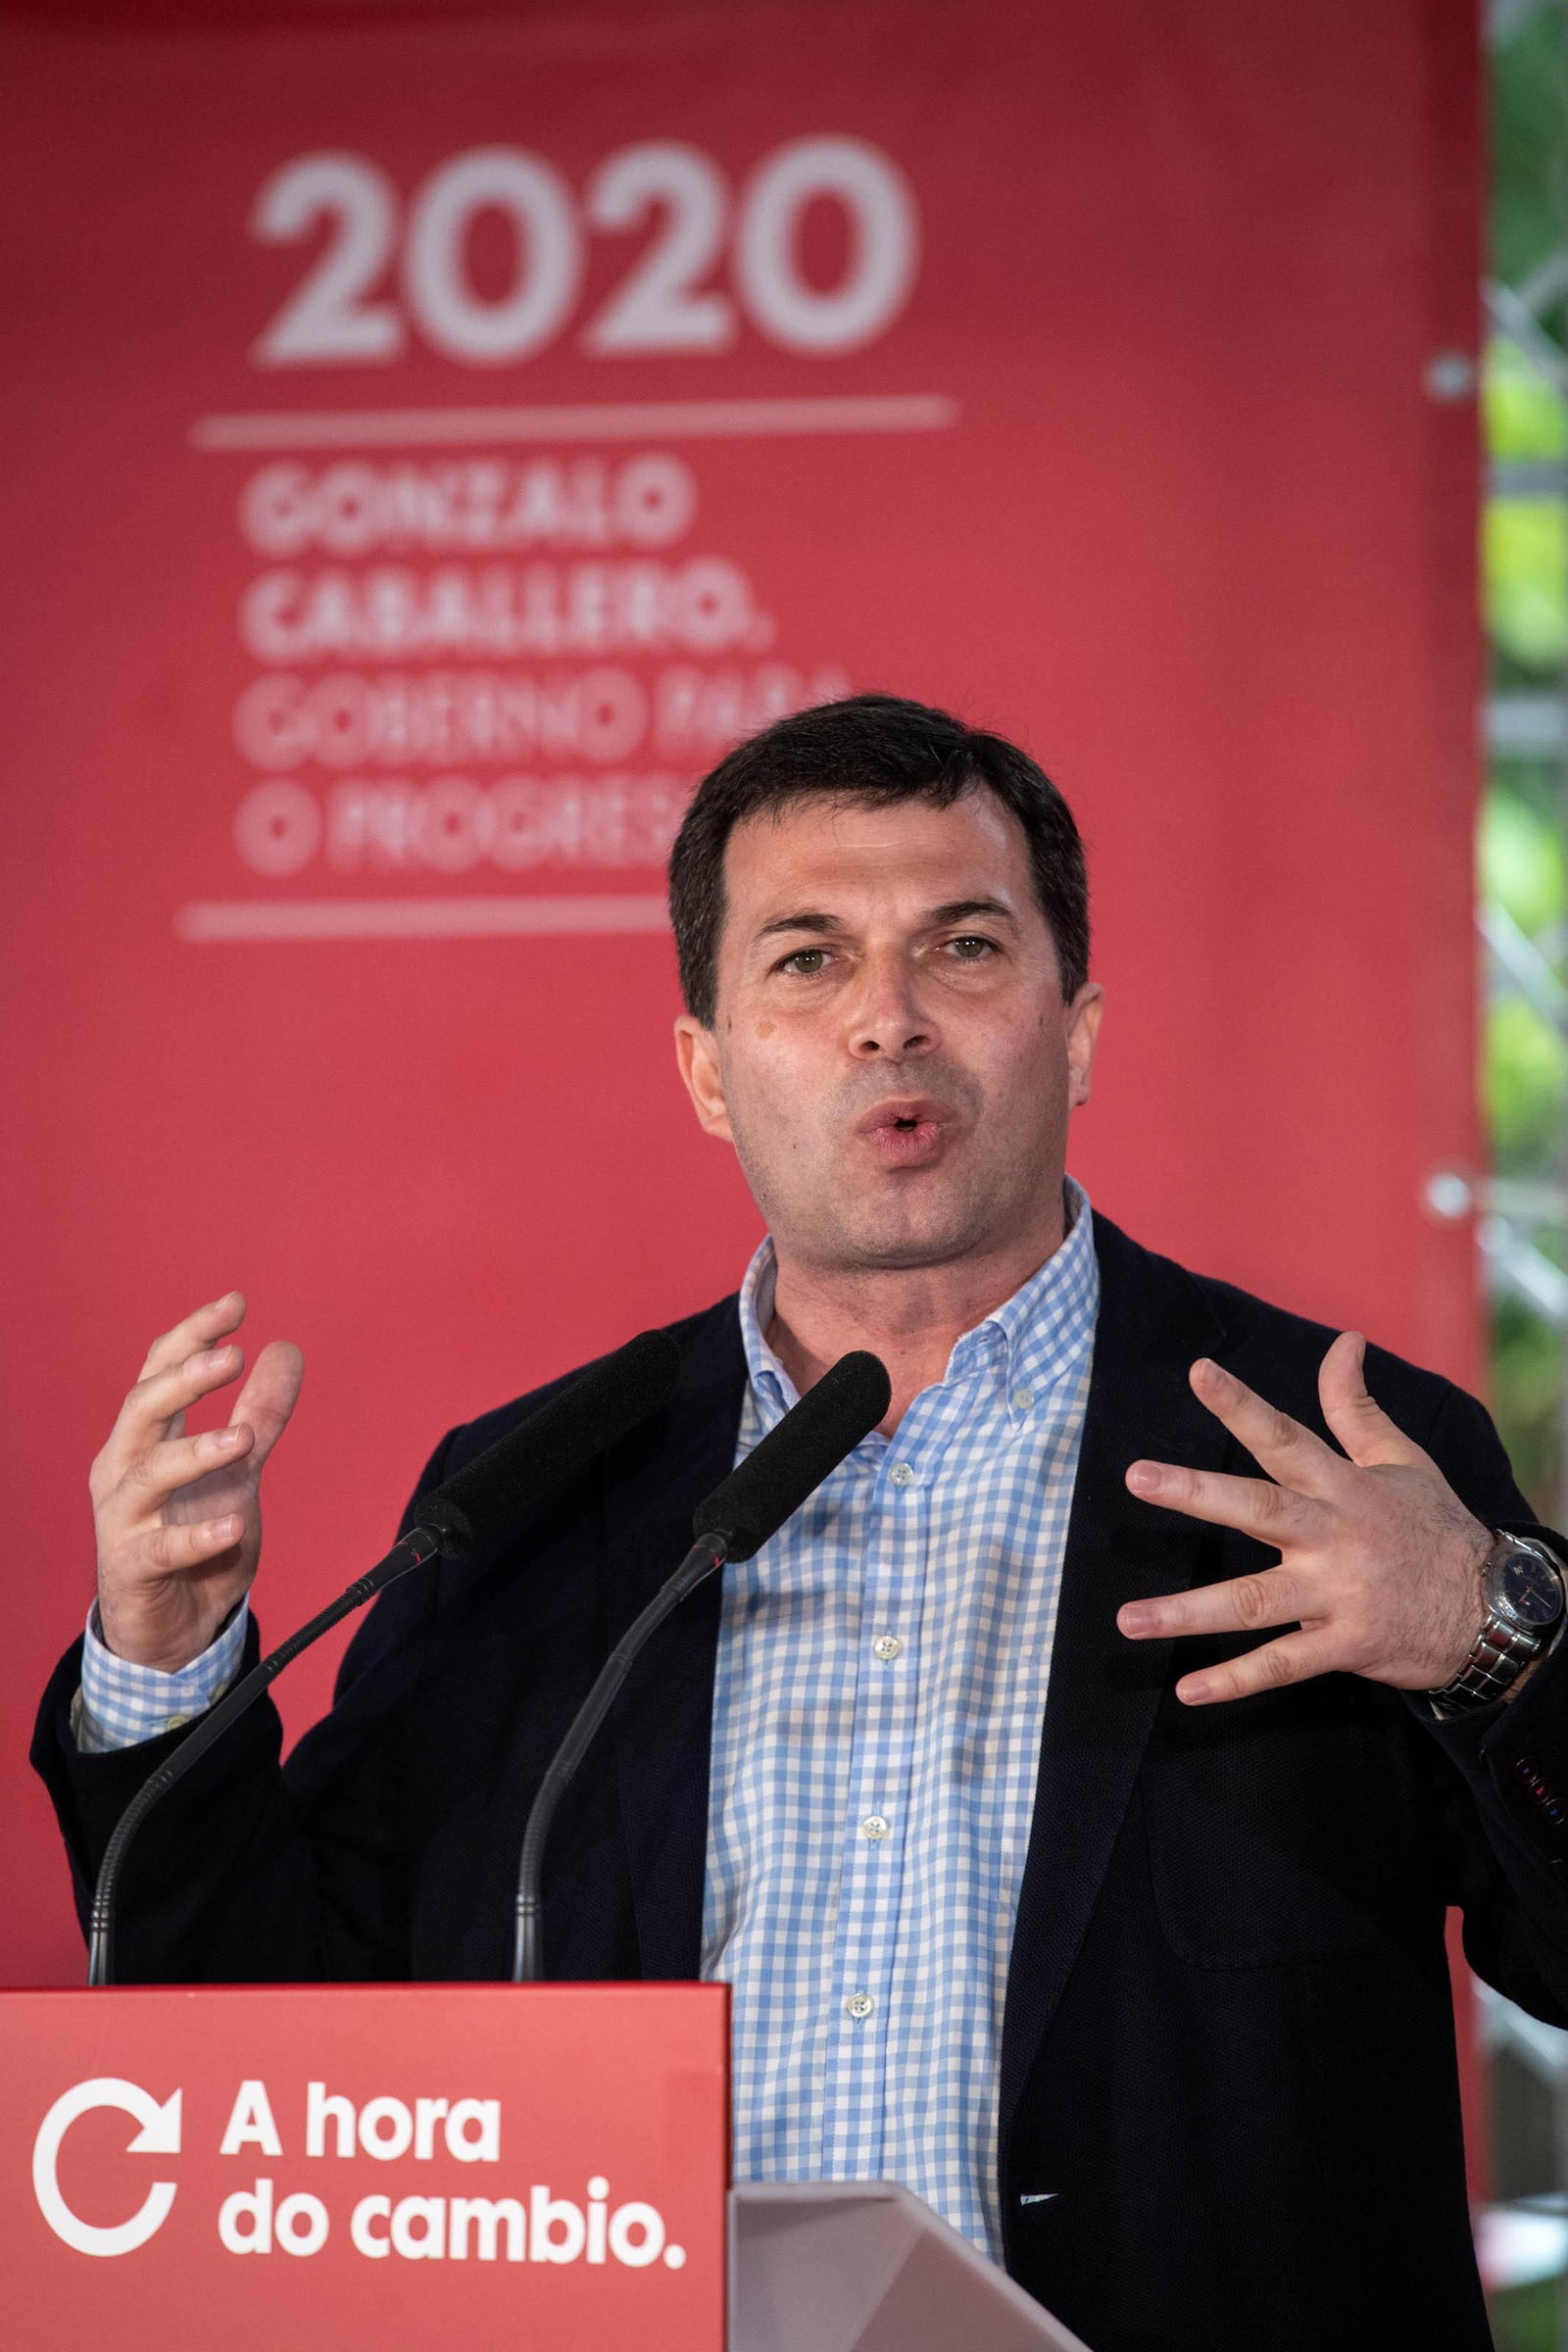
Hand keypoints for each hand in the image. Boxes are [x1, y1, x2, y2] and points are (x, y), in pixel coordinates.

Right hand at [89, 1293, 303, 1671]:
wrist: (172, 1626)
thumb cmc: (195, 1538)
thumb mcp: (237, 1470)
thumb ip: (261, 1413)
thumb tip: (286, 1349)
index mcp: (145, 1438)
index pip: (158, 1370)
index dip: (193, 1334)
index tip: (236, 1303)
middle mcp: (123, 1469)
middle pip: (142, 1408)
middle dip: (184, 1378)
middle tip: (232, 1355)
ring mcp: (122, 1520)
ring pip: (147, 1473)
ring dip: (195, 1451)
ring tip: (243, 1439)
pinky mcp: (134, 1568)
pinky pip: (162, 1549)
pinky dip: (197, 1535)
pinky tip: (233, 1524)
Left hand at [1116, 1334, 1492, 1704]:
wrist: (1493, 1609)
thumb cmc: (1434, 1527)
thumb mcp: (1402, 1459)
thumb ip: (1355, 1406)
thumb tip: (1343, 1341)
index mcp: (1342, 1486)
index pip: (1285, 1436)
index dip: (1242, 1404)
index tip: (1198, 1372)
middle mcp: (1334, 1536)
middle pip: (1259, 1509)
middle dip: (1196, 1493)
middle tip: (1138, 1478)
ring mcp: (1338, 1594)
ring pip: (1254, 1601)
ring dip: (1189, 1613)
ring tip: (1130, 1618)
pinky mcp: (1344, 1645)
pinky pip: (1282, 1665)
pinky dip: (1236, 1681)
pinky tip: (1189, 1690)